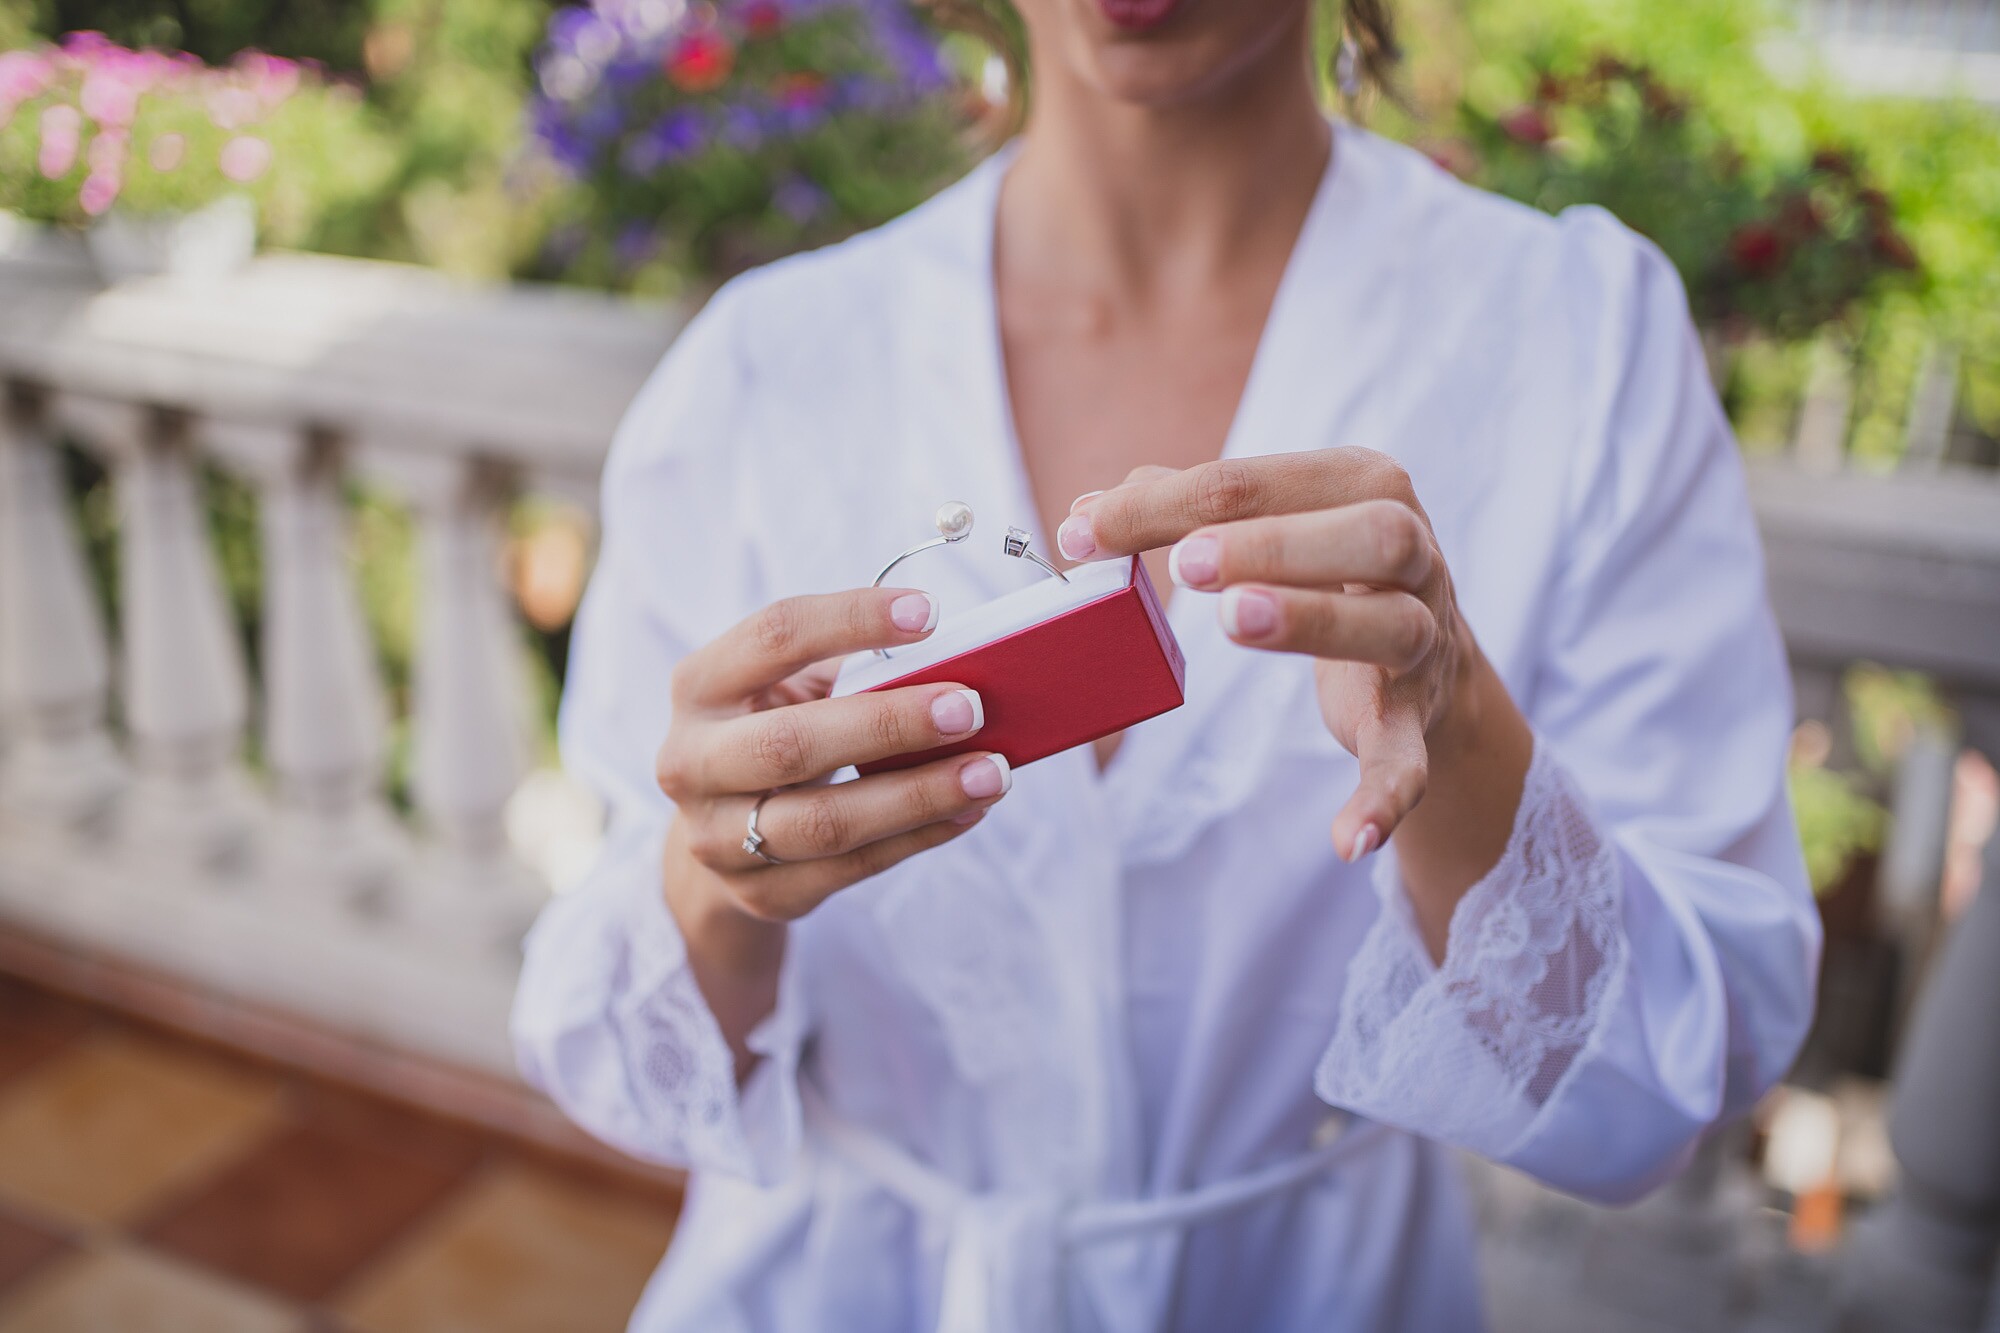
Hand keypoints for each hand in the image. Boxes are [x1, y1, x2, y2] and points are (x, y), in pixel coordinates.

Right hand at [656, 587, 1012, 927]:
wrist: (719, 832)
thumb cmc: (776, 728)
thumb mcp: (790, 687)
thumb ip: (853, 669)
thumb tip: (959, 660)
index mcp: (700, 685)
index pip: (773, 636)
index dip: (851, 618)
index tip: (930, 613)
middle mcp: (691, 762)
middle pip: (791, 743)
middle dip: (889, 725)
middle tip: (969, 708)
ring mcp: (717, 838)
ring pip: (824, 823)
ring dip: (918, 795)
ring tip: (991, 772)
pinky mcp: (759, 893)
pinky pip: (851, 868)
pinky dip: (919, 836)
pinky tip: (968, 810)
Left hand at [1057, 449, 1520, 869]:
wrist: (1428, 651)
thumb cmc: (1325, 568)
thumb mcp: (1273, 522)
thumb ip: (1184, 512)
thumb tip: (1088, 513)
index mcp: (1366, 486)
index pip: (1267, 480)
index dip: (1173, 503)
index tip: (1087, 531)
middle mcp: (1415, 555)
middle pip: (1368, 536)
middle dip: (1275, 545)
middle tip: (1186, 565)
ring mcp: (1424, 639)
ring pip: (1391, 627)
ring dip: (1315, 623)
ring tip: (1235, 621)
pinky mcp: (1415, 721)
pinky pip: (1408, 761)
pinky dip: (1384, 799)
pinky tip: (1345, 838)